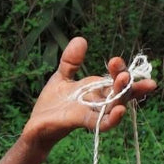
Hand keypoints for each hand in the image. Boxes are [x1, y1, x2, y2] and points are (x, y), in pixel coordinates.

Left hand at [20, 37, 157, 152]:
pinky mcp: (83, 123)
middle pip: (121, 92)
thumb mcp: (62, 77)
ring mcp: (93, 113)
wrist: (37, 124)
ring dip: (122, 94)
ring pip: (115, 105)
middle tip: (125, 72)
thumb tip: (81, 39)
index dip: (121, 70)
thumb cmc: (52, 103)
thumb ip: (71, 61)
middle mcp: (100, 101)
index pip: (115, 79)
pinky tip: (120, 110)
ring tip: (124, 80)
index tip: (115, 60)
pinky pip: (103, 123)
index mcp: (97, 89)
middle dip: (126, 81)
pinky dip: (113, 118)